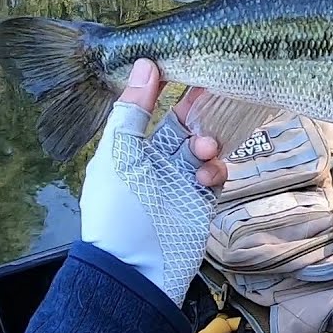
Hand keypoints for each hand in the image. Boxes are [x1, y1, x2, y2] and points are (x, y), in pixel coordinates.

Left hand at [79, 58, 228, 305]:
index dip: (165, 86)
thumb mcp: (118, 155)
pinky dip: (214, 170)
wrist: (137, 270)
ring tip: (202, 151)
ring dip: (206, 141)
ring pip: (203, 146)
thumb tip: (145, 63)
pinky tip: (205, 178)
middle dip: (197, 109)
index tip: (184, 63)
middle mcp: (154, 161)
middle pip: (182, 124)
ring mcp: (179, 181)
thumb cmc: (118, 211)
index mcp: (128, 148)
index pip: (149, 107)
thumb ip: (132, 110)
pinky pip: (215, 174)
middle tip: (214, 91)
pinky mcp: (201, 200)